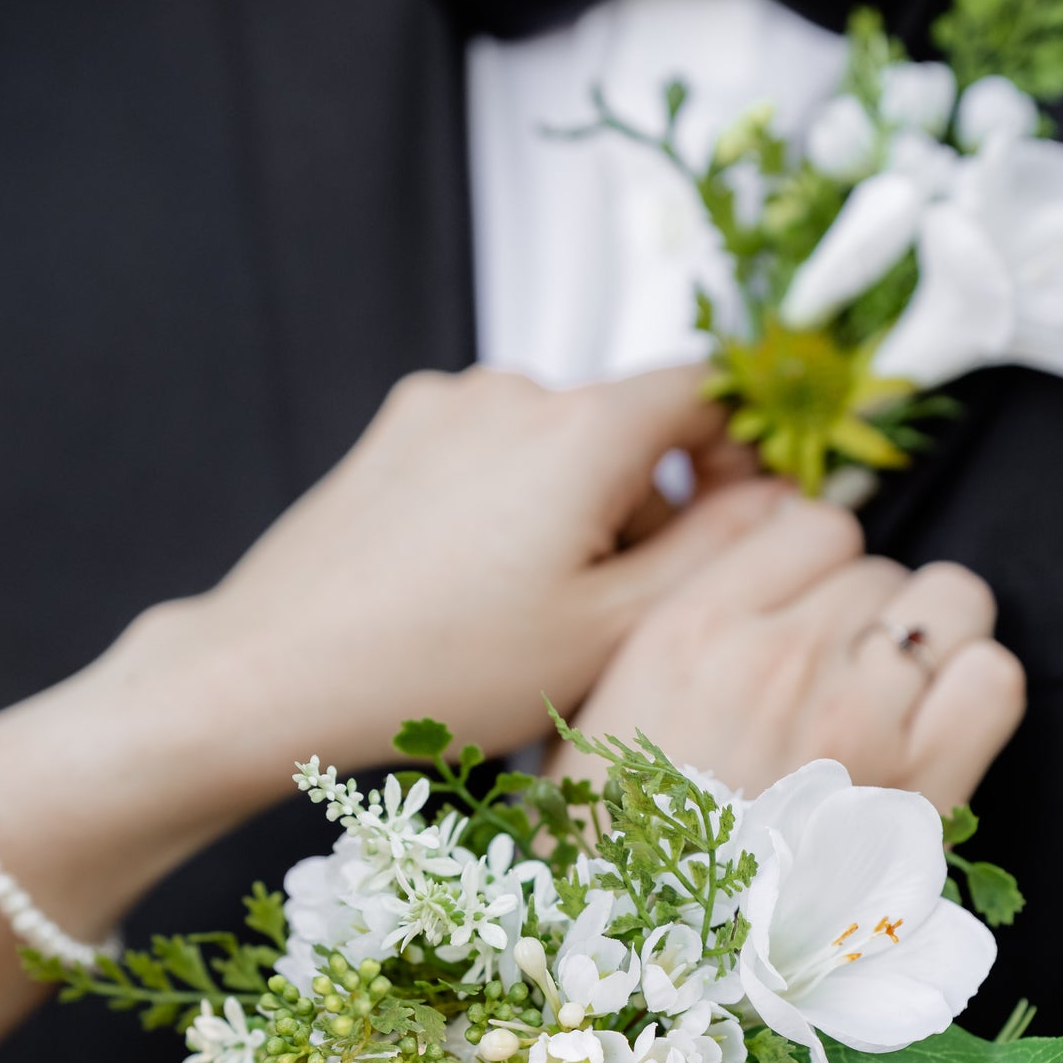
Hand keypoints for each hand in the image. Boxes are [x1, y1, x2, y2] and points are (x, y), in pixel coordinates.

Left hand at [0, 365, 768, 1062]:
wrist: (273, 674)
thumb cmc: (441, 670)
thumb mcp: (612, 629)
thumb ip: (720, 552)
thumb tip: (789, 497)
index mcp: (581, 428)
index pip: (708, 388)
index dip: (746, 447)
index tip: (745, 517)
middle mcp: (511, 391)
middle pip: (629, 427)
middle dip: (652, 507)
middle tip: (629, 615)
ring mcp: (442, 408)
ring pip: (558, 448)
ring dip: (580, 515)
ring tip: (540, 621)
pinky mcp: (391, 436)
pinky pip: (489, 457)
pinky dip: (512, 511)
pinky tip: (478, 595)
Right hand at [552, 496, 1024, 812]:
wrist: (655, 958)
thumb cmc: (630, 835)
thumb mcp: (621, 692)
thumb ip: (701, 605)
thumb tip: (786, 536)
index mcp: (693, 626)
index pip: (813, 523)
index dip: (823, 568)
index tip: (812, 616)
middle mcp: (778, 655)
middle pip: (880, 569)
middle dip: (869, 618)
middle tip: (843, 681)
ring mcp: (856, 716)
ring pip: (948, 602)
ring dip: (931, 644)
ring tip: (896, 701)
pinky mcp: (920, 784)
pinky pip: (992, 677)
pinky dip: (976, 687)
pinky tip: (938, 725)